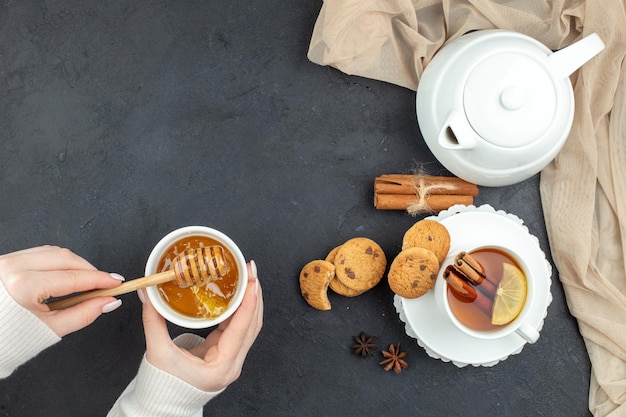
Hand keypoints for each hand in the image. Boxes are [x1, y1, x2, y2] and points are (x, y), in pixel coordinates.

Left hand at [0, 245, 124, 336]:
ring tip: (87, 281)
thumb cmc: (7, 338)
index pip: (73, 278)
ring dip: (74, 264)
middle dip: (89, 269)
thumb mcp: (49, 329)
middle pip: (66, 258)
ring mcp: (7, 261)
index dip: (100, 279)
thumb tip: (108, 302)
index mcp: (23, 286)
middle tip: (105, 283)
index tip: (116, 282)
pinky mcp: (5, 260)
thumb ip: (84, 314)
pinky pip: (39, 253)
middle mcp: (13, 267)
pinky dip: (57, 261)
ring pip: (54, 252)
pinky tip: (66, 274)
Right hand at [140, 261, 263, 391]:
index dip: (248, 301)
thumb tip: (148, 294)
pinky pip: (237, 328)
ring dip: (249, 301)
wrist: (162, 406)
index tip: (251, 279)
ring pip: (248, 326)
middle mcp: (232, 363)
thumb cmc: (162, 386)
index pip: (242, 328)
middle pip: (252, 324)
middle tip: (250, 270)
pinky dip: (239, 310)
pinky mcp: (224, 354)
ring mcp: (231, 359)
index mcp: (222, 366)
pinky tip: (236, 294)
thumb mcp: (157, 352)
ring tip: (246, 277)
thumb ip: (154, 320)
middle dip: (253, 295)